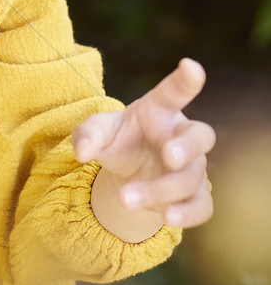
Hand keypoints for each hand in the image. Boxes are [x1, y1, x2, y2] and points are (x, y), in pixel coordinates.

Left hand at [72, 58, 214, 236]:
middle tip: (168, 156)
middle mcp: (182, 136)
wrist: (130, 174)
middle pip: (200, 136)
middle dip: (187, 147)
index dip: (185, 80)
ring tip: (128, 198)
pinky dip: (187, 214)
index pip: (174, 92)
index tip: (191, 66)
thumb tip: (81, 151)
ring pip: (191, 178)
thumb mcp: (100, 131)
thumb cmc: (120, 140)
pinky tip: (167, 218)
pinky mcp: (194, 195)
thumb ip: (88, 133)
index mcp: (160, 110)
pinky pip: (202, 206)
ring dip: (161, 189)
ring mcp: (192, 167)